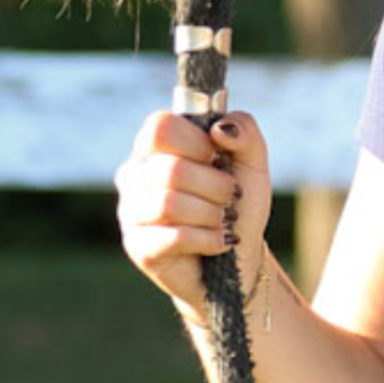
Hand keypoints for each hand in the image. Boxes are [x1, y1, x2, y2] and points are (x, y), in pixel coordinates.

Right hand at [115, 110, 272, 319]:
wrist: (239, 255)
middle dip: (215, 185)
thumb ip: (244, 130)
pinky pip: (174, 237)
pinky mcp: (138, 247)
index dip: (195, 142)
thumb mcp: (252, 161)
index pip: (159, 128)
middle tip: (230, 196)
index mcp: (156, 146)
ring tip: (224, 219)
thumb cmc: (238, 201)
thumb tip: (219, 129)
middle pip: (170, 169)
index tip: (218, 157)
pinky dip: (208, 238)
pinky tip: (219, 240)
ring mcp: (131, 212)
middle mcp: (135, 175)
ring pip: (169, 204)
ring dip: (211, 213)